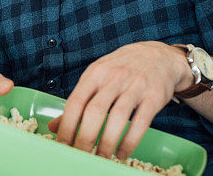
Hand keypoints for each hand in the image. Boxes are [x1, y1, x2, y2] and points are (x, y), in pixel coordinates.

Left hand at [48, 41, 191, 159]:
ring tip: (101, 157)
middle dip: (85, 137)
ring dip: (107, 142)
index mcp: (94, 74)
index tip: (62, 143)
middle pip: (95, 111)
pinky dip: (130, 141)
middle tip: (80, 155)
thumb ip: (78, 101)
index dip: (67, 124)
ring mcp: (135, 87)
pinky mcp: (154, 97)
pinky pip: (141, 123)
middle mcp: (113, 78)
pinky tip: (121, 153)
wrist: (158, 55)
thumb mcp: (96, 77)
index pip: (76, 101)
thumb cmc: (121, 68)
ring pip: (118, 118)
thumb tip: (55, 126)